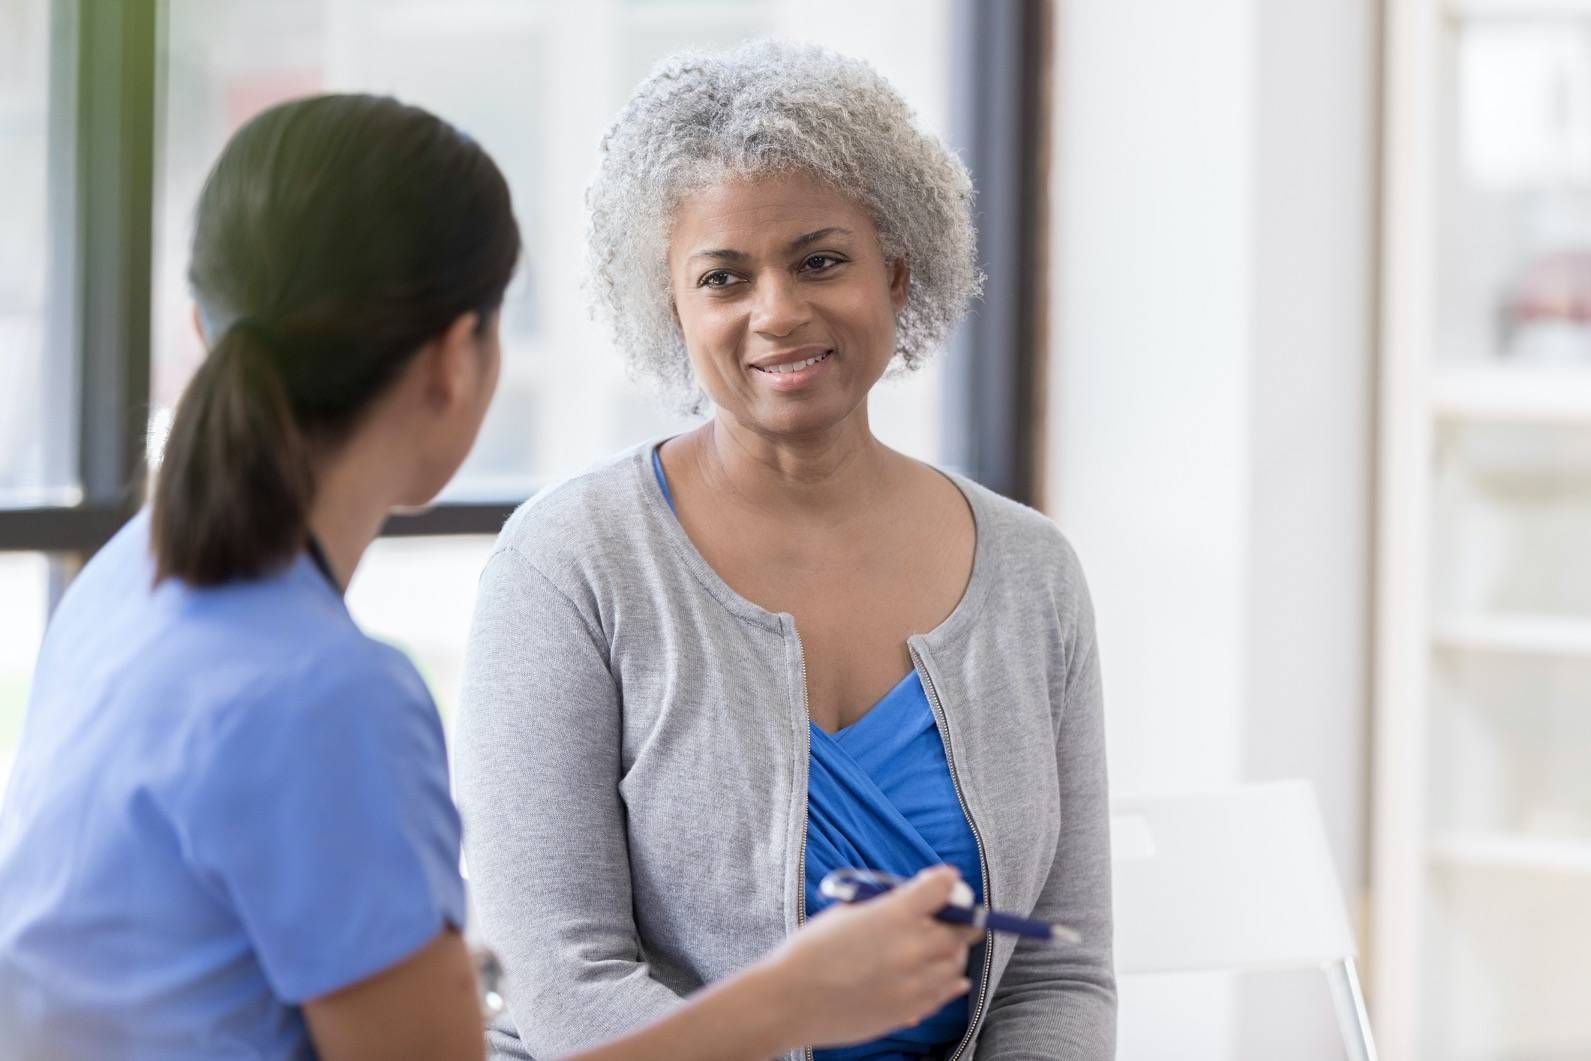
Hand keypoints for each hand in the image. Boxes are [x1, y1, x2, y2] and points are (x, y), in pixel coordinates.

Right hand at [758, 866, 978, 1049]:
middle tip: (951, 918)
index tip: (946, 882)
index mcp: (895, 914)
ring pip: (957, 962)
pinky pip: (947, 992)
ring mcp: (916, 981)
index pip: (943, 887)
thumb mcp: (848, 910)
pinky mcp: (912, 1008)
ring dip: (953, 952)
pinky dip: (950, 981)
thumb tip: (915, 900)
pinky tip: (948, 977)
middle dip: (958, 919)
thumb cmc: (812, 951)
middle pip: (961, 928)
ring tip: (941, 949)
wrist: (791, 999)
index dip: (946, 881)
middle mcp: (914, 946)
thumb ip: (888, 904)